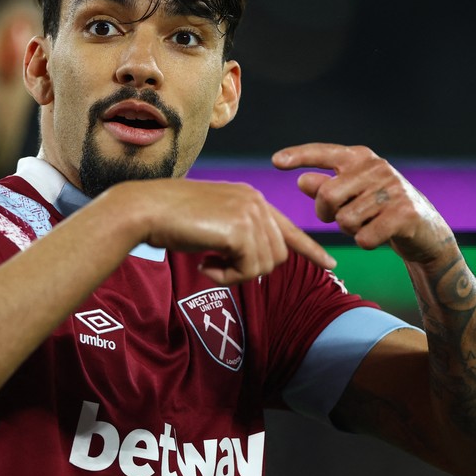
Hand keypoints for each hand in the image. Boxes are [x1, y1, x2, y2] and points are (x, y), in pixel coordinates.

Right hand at [107, 179, 334, 283]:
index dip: (310, 249)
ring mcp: (250, 213)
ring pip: (265, 266)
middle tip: (216, 266)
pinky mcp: (241, 229)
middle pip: (277, 256)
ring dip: (235, 275)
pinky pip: (247, 271)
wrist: (146, 209)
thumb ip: (237, 236)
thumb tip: (257, 264)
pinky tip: (204, 264)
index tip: (330, 264)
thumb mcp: (211, 223)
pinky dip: (225, 277)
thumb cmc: (169, 219)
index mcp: (249, 197)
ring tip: (208, 262)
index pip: (288, 228)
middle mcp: (255, 201)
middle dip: (249, 270)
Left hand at [272, 143, 455, 265]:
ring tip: (367, 224)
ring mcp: (393, 188)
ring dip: (350, 230)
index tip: (275, 162)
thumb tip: (301, 181)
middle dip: (326, 213)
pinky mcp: (405, 213)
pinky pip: (364, 237)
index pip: (323, 152)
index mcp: (360, 158)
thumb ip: (326, 187)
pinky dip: (365, 242)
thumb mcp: (351, 195)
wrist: (425, 230)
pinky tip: (379, 236)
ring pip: (345, 220)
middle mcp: (377, 167)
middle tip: (338, 218)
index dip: (299, 156)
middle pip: (327, 194)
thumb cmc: (379, 210)